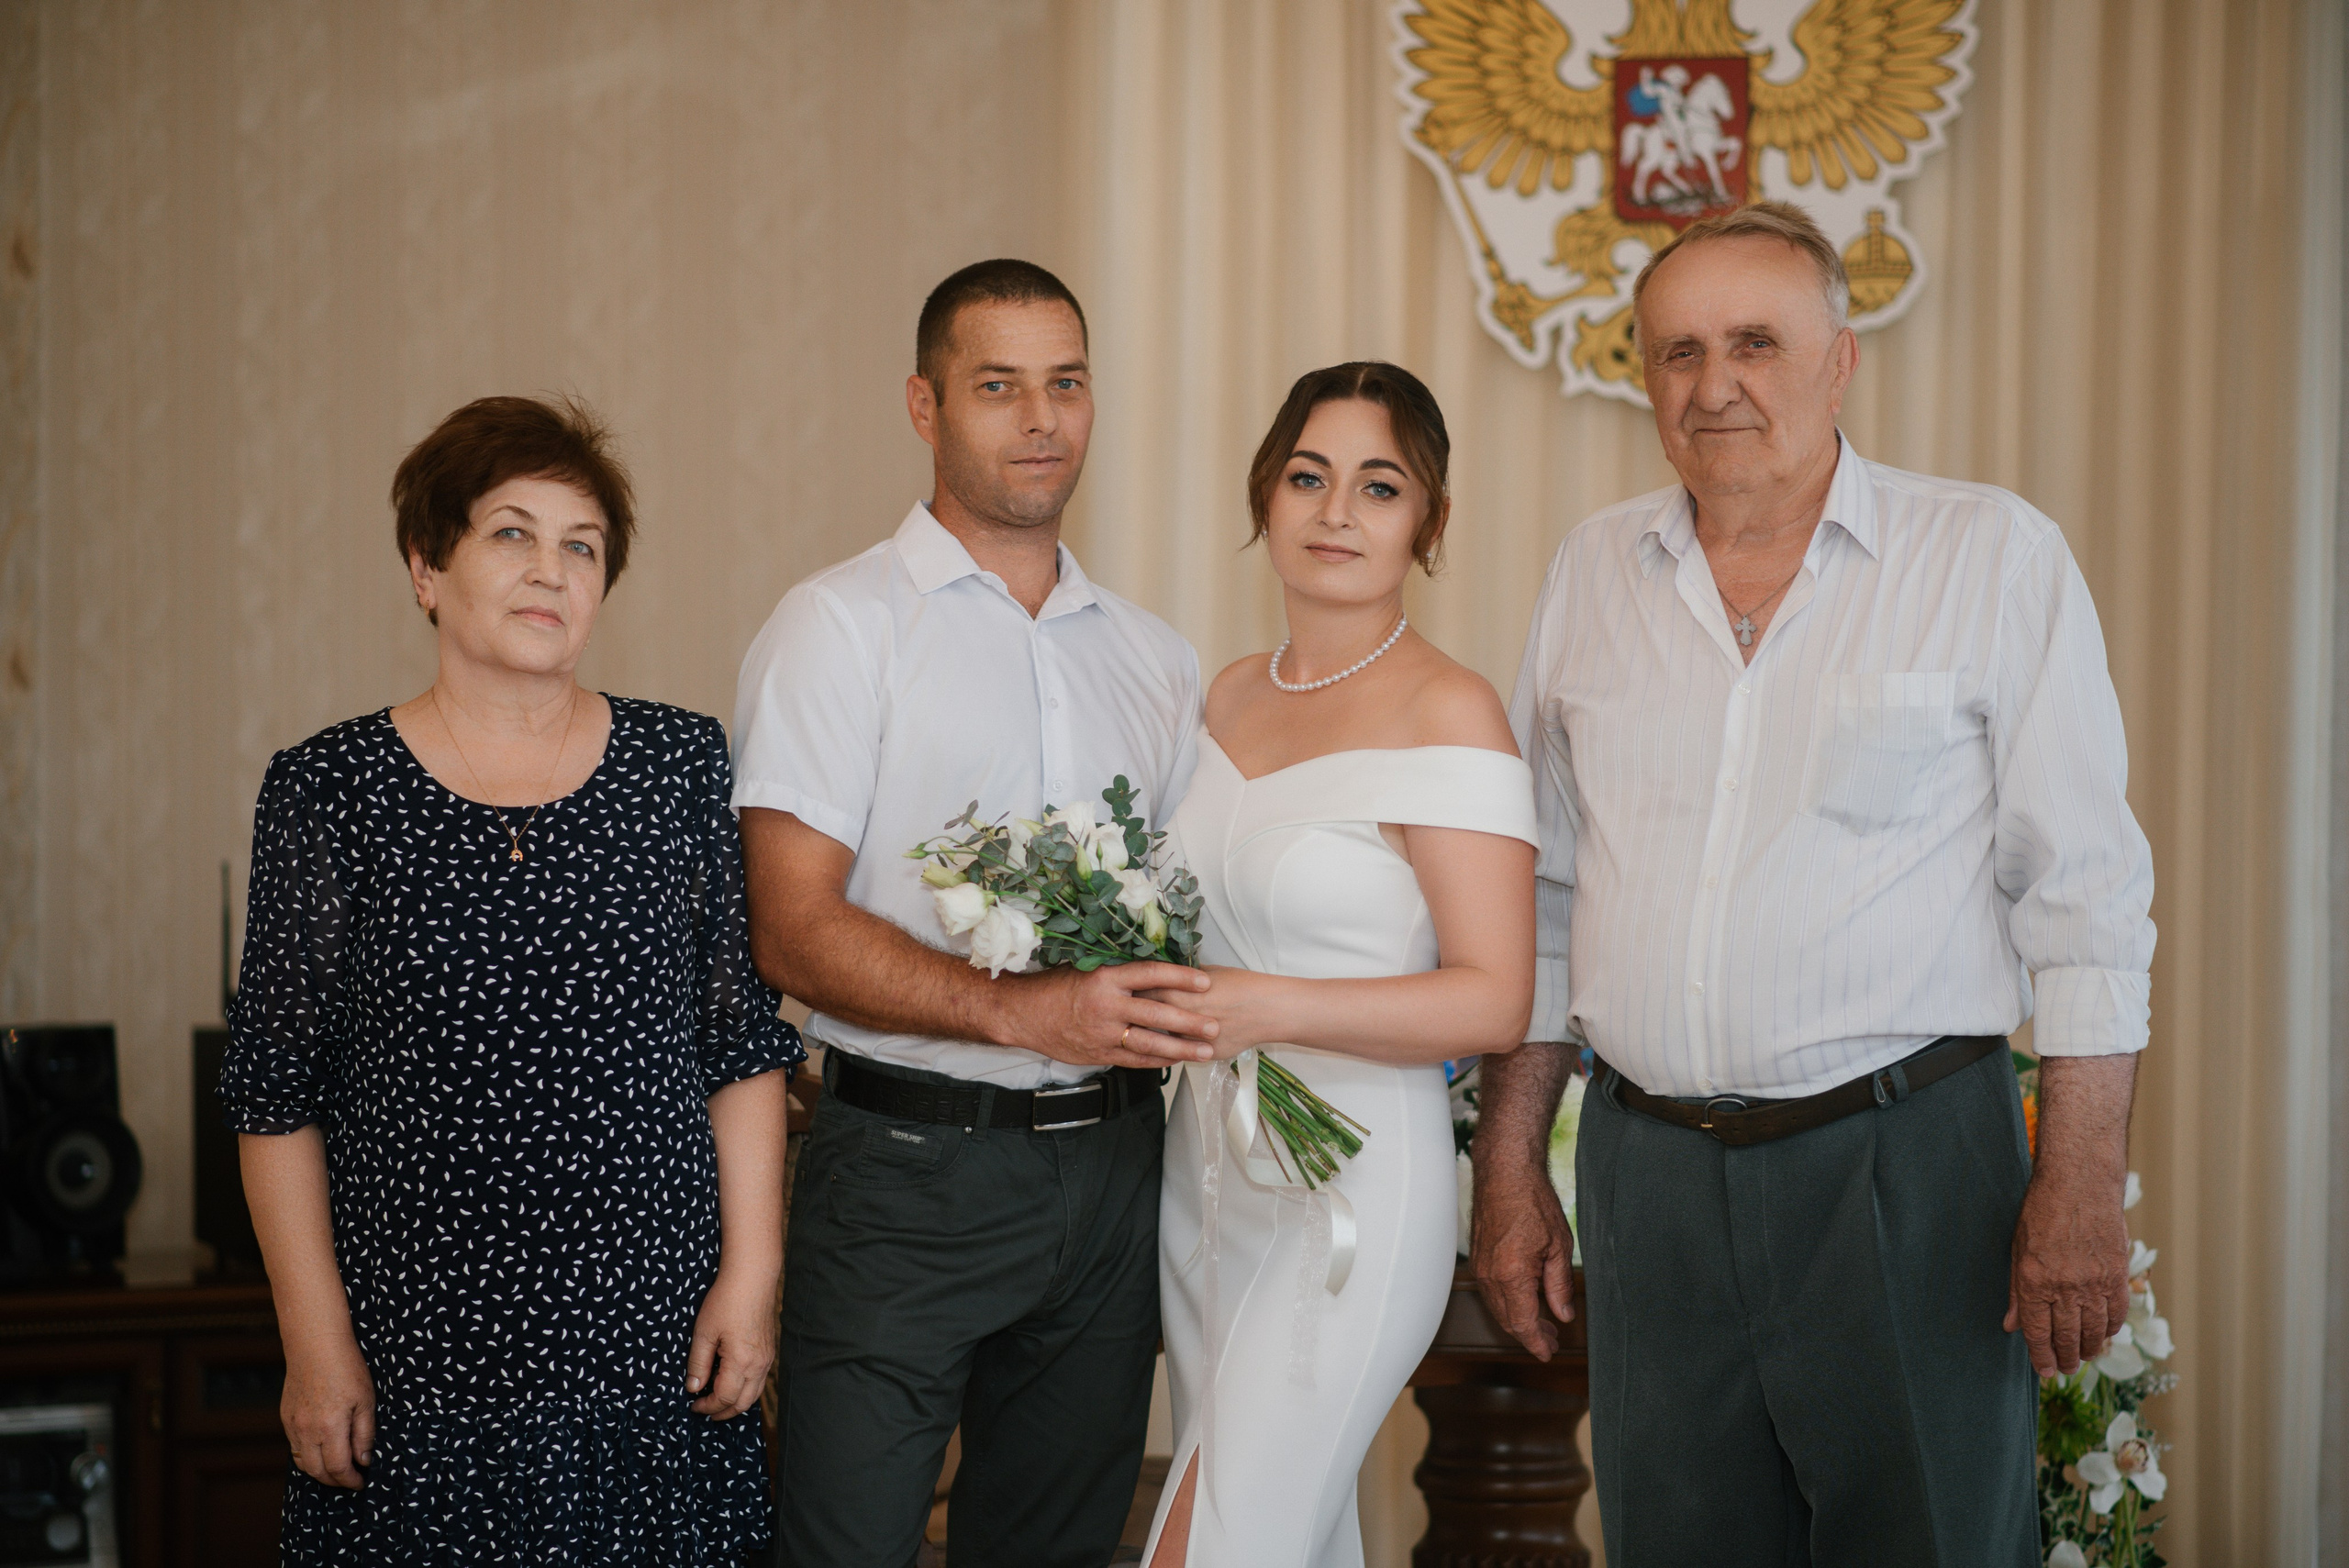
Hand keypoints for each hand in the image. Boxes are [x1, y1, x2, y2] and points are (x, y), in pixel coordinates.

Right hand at [282, 1332, 375, 1487]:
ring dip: (320, 1472)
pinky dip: (308, 1457)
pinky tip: (322, 1451)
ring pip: (303, 1463)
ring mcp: (293, 1425)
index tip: (361, 1482)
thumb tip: (364, 1460)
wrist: (316, 1345)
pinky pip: (294, 1447)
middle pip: (317, 1472)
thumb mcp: (366, 1400)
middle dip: (335, 1481)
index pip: (338, 1468)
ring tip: (338, 1469)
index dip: (350, 1480)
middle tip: (351, 1480)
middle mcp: (307, 1431)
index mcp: (330, 1427)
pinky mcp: (286, 1418)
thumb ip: (364, 1434)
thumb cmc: (347, 1368)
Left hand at [687, 1267, 777, 1418]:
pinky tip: (733, 1383)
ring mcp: (767, 1358)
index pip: (724, 1398)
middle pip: (743, 1403)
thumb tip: (693, 1388)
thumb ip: (698, 1364)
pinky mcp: (769, 1350)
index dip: (708, 1406)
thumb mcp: (704, 1333)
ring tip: (719, 1402)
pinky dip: (746, 1390)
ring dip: (737, 1403)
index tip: (694, 1405)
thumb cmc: (726, 1301)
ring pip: (755, 1394)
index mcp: (741, 1362)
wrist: (752, 1278)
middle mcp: (759, 1365)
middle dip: (724, 1412)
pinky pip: (760, 1380)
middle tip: (706, 1412)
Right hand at [1003, 962, 1217, 1068]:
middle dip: (1189, 1021)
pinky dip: (1157, 1060)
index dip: (1180, 978)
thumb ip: (1120, 974)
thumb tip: (1157, 971)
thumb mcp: (1088, 969)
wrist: (1024, 1013)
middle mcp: (1107, 1006)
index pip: (1151, 975)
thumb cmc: (1057, 986)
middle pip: (1157, 1014)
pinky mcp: (1100, 1054)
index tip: (1205, 982)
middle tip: (1215, 1025)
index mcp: (1106, 978)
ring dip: (1180, 1048)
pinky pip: (1134, 1059)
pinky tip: (1176, 1060)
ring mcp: (1104, 1033)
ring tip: (1204, 1051)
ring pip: (1149, 1042)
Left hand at [1139, 966, 1283, 1059]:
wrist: (1267, 1010)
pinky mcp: (1201, 1055)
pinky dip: (1175, 1048)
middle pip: (1146, 1016)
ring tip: (1149, 1027)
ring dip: (1154, 1033)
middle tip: (1132, 1009)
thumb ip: (1183, 979)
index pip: (1143, 992)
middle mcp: (1180, 1018)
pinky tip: (1175, 1041)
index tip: (1130, 989)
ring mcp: (1190, 1040)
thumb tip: (1166, 978)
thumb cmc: (1242, 985)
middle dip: (1138, 1012)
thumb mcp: (1208, 973)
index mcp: (1179, 993)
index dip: (1135, 990)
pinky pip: (1181, 1053)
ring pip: (1160, 1040)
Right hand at [1470, 1159, 1575, 1359]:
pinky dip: (1508, 1302)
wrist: (1505, 1171)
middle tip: (1552, 1340)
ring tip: (1543, 1322)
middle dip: (1530, 1334)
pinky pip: (1491, 1291)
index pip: (1522, 1323)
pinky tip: (1526, 1298)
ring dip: (1518, 1319)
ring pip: (1497, 1307)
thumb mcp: (1558, 1245)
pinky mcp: (1477, 1257)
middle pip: (1507, 1319)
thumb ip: (1559, 1285)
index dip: (1536, 1343)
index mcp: (1511, 1274)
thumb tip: (1563, 1314)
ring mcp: (1480, 1266)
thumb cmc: (1532, 1201)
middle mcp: (1489, 1274)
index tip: (1548, 1353)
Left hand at [2004, 1165, 2129, 1376]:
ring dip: (2090, 1349)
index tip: (2045, 1371)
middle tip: (2065, 1369)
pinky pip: (2116, 1313)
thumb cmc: (2041, 1212)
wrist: (2080, 1185)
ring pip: (2095, 1331)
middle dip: (2066, 1358)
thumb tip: (2011, 1326)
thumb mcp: (2017, 1249)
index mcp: (2035, 1281)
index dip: (2041, 1356)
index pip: (2037, 1332)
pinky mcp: (2116, 1276)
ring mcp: (2094, 1283)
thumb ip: (2017, 1292)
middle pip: (2067, 1337)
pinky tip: (2105, 1334)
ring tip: (2084, 1357)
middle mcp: (2065, 1287)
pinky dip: (2110, 1328)